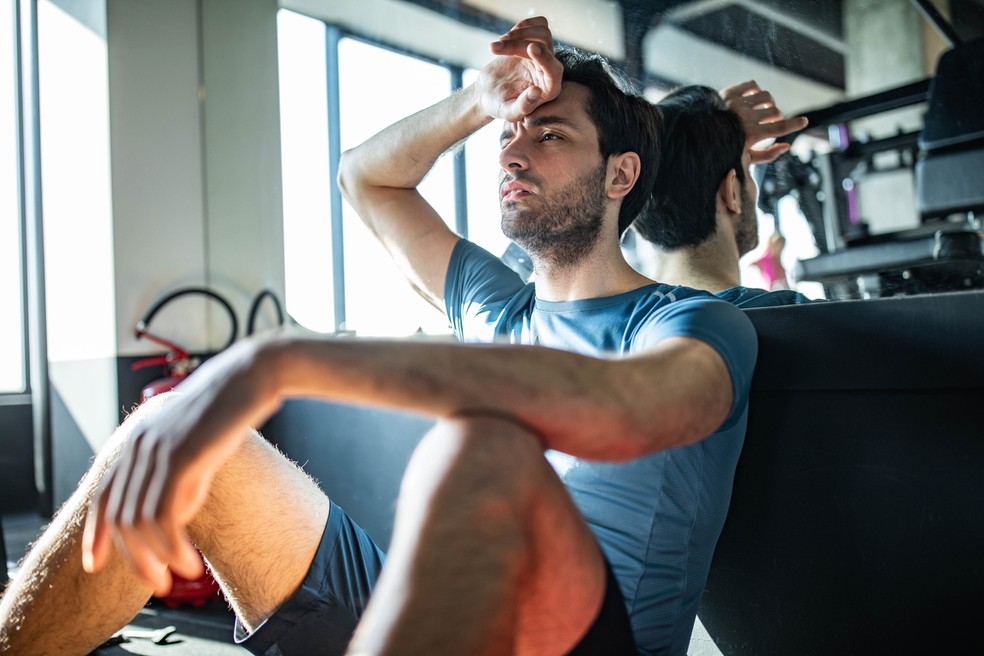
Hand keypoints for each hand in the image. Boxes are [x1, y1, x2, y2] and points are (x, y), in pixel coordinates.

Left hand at [81, 336, 280, 594]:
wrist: (254, 373)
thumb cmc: (235, 402)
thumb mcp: (196, 433)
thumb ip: (179, 462)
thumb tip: (178, 501)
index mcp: (139, 438)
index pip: (103, 494)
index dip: (96, 534)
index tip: (96, 564)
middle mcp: (139, 445)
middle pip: (121, 517)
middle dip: (135, 558)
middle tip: (157, 583)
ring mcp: (158, 450)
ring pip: (140, 523)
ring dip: (158, 559)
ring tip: (180, 575)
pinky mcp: (182, 457)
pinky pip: (165, 517)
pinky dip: (174, 548)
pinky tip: (191, 561)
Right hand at [477, 16, 562, 121]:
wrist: (487, 93)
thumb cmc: (498, 106)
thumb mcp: (508, 113)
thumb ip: (523, 107)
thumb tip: (536, 92)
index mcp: (549, 89)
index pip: (554, 70)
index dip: (545, 57)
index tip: (530, 47)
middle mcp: (549, 70)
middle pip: (544, 46)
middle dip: (518, 44)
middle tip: (495, 48)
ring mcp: (543, 55)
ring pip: (542, 33)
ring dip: (518, 33)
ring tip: (497, 45)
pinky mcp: (535, 42)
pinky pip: (539, 25)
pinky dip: (523, 26)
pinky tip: (506, 37)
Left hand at [721, 80, 808, 164]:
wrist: (693, 136)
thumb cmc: (720, 150)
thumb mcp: (743, 159)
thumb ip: (767, 155)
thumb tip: (786, 146)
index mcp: (749, 135)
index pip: (780, 127)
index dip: (795, 124)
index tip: (805, 121)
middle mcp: (744, 117)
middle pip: (775, 112)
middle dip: (778, 117)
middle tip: (771, 123)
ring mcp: (736, 103)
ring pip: (766, 96)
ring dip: (769, 103)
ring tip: (763, 111)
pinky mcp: (728, 93)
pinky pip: (752, 85)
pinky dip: (757, 90)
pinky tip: (754, 99)